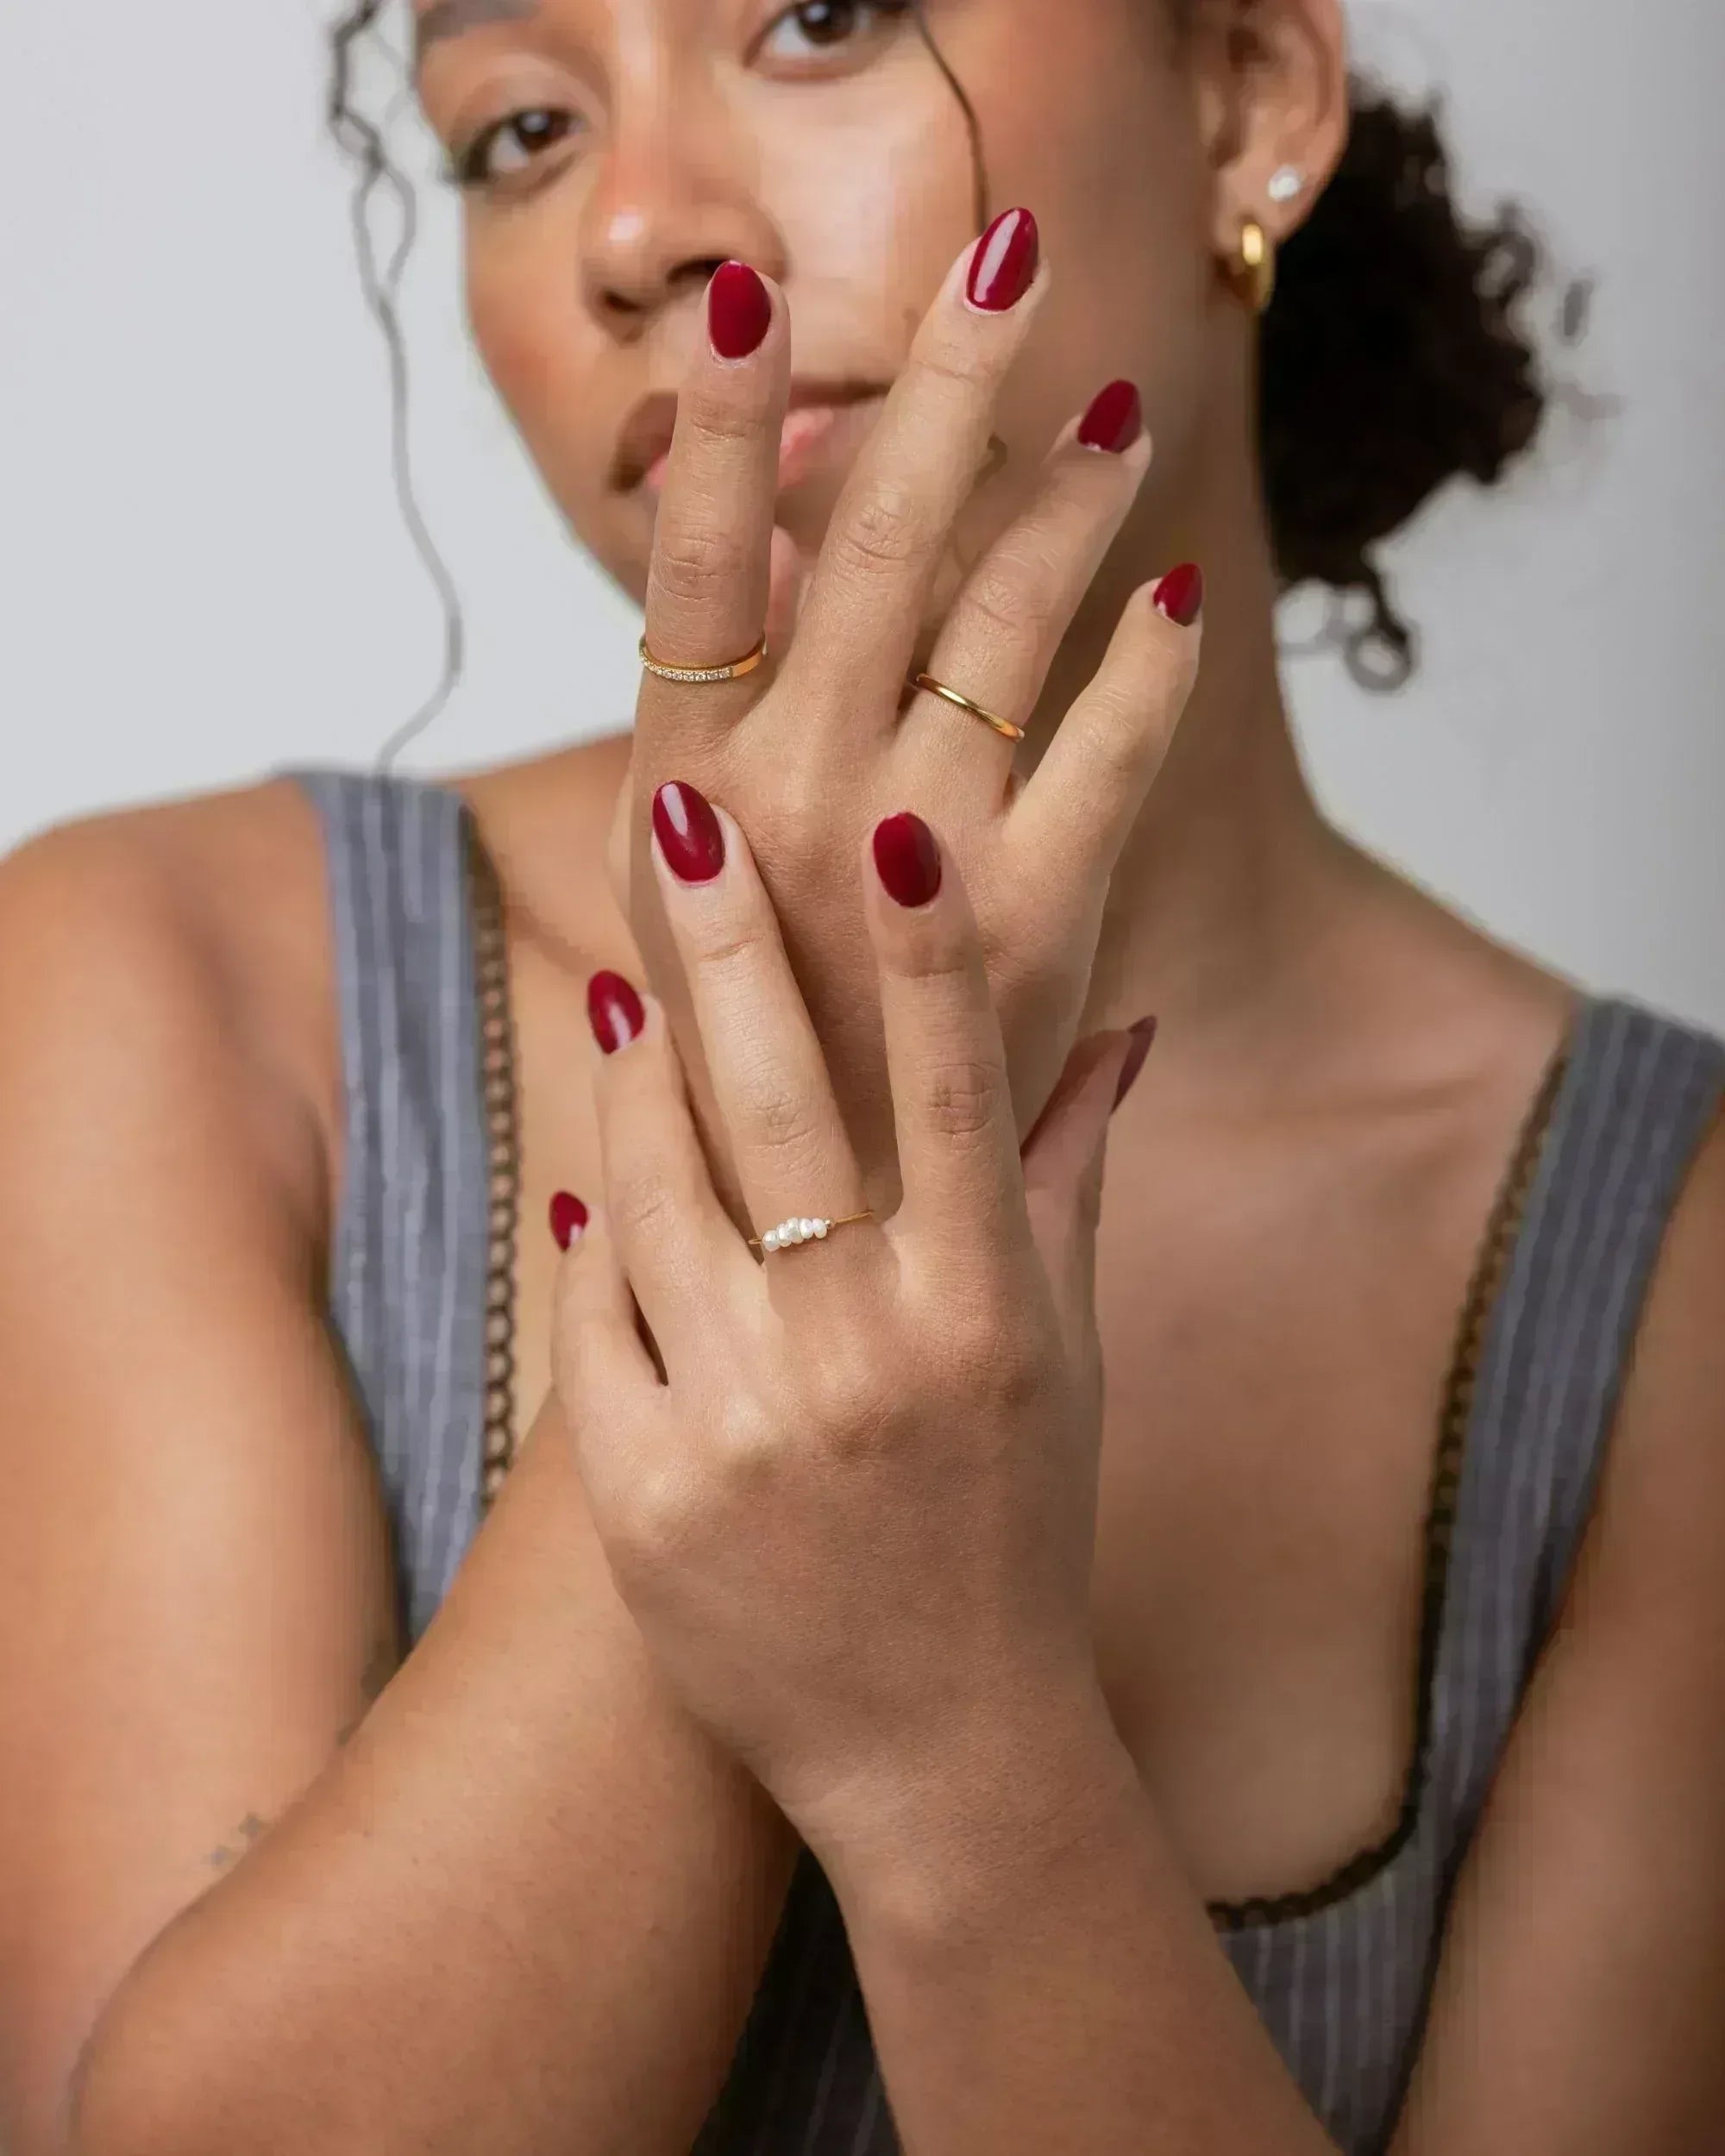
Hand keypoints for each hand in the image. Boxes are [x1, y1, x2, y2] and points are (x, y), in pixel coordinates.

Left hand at [563, 793, 1146, 1892]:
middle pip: (777, 1107)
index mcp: (986, 1312)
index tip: (904, 828)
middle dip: (728, 947)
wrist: (939, 1751)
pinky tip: (598, 1158)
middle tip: (687, 817)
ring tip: (636, 984)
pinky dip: (597, 1225)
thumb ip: (1071, 1179)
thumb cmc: (1017, 1530)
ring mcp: (740, 1423)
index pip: (956, 1093)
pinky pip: (596, 1311)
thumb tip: (1121, 1021)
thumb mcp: (1066, 1358)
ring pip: (658, 1189)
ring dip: (640, 1070)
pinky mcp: (641, 1490)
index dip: (930, 954)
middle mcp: (864, 1355)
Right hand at [611, 216, 1198, 1218]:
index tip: (747, 292)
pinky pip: (1109, 754)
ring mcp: (904, 867)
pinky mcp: (1032, 931)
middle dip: (942, 383)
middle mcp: (777, 812)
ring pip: (999, 621)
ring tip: (1117, 417)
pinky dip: (1147, 674)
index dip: (712, 421)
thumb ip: (725, 741)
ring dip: (1068, 501)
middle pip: (865, 541)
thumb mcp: (684, 903)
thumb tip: (769, 562)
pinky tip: (1172, 612)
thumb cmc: (741, 1077)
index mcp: (675, 801)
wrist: (814, 1273)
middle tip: (1006, 253)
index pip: (686, 569)